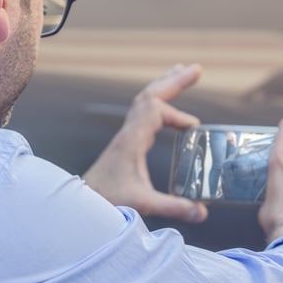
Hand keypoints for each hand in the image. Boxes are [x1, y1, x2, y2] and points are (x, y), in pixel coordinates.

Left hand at [83, 63, 207, 223]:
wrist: (81, 205)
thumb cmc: (106, 201)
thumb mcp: (142, 204)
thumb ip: (173, 207)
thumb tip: (202, 213)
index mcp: (132, 141)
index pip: (155, 110)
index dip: (177, 114)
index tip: (193, 129)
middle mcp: (128, 133)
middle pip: (150, 95)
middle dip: (174, 81)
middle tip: (196, 68)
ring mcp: (126, 136)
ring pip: (144, 100)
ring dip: (163, 85)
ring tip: (180, 71)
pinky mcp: (125, 143)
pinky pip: (142, 112)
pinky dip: (157, 102)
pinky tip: (166, 106)